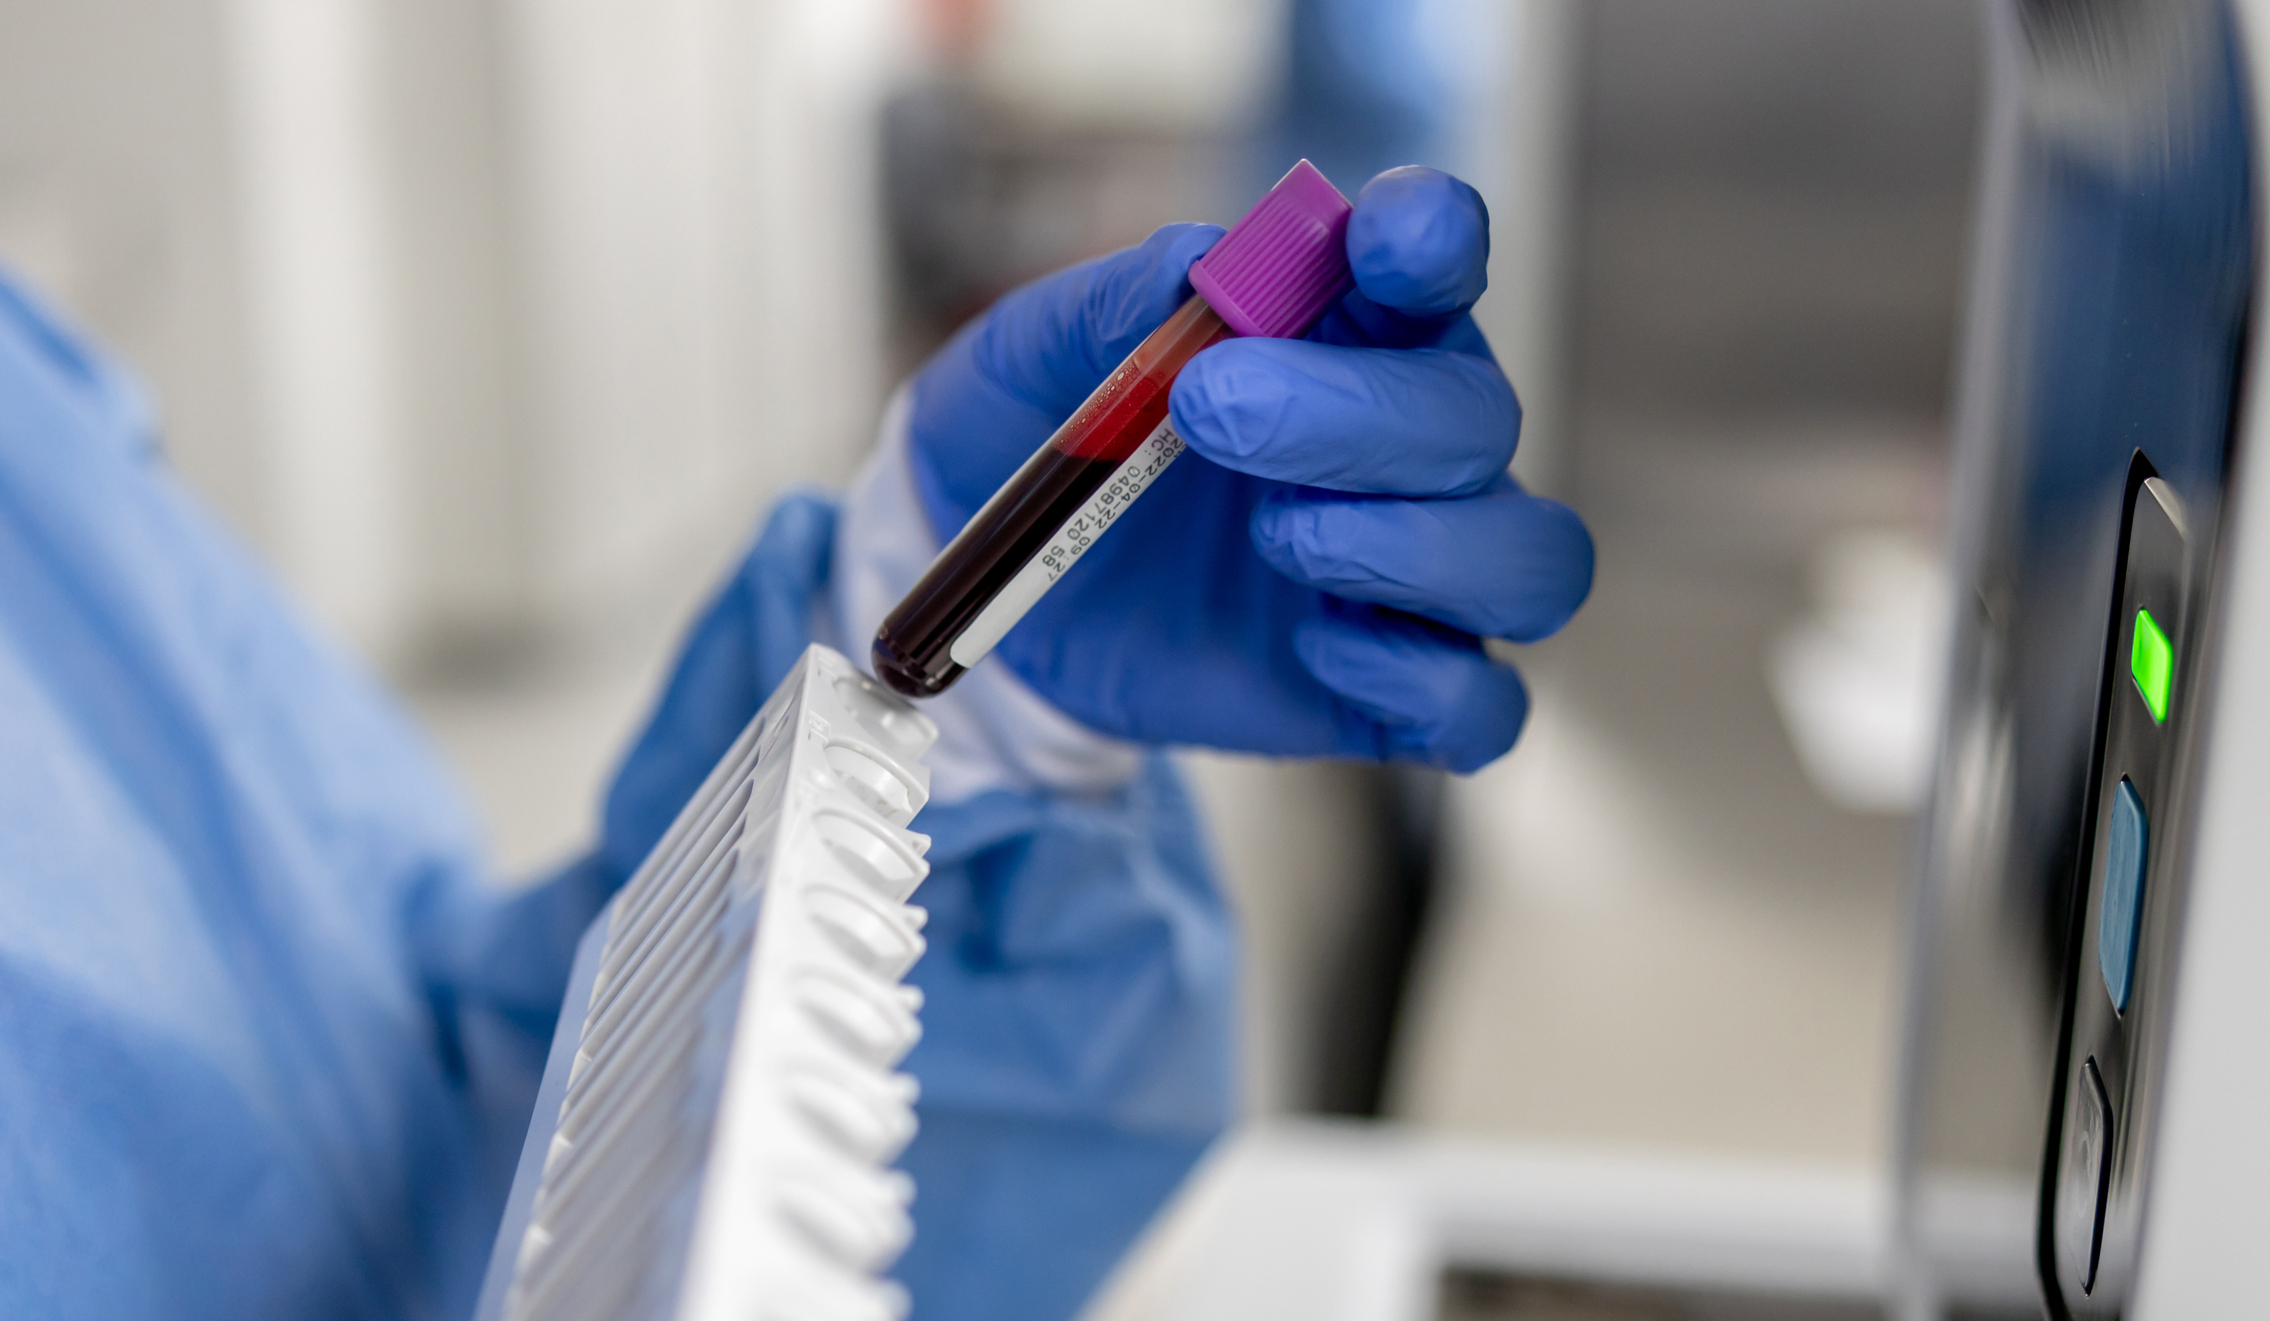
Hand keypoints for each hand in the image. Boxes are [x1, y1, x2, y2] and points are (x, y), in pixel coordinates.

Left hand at [904, 166, 1591, 771]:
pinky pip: (1482, 703)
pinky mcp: (1388, 686)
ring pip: (1532, 562)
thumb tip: (1195, 267)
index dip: (1434, 241)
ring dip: (1418, 547)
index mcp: (1346, 327)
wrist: (996, 583)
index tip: (1385, 241)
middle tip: (1212, 413)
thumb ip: (1112, 305)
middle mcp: (1407, 445)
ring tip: (1279, 539)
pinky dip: (1425, 681)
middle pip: (1479, 419)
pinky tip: (1315, 648)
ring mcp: (1410, 573)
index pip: (1437, 260)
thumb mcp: (1035, 357)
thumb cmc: (1041, 437)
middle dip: (1358, 416)